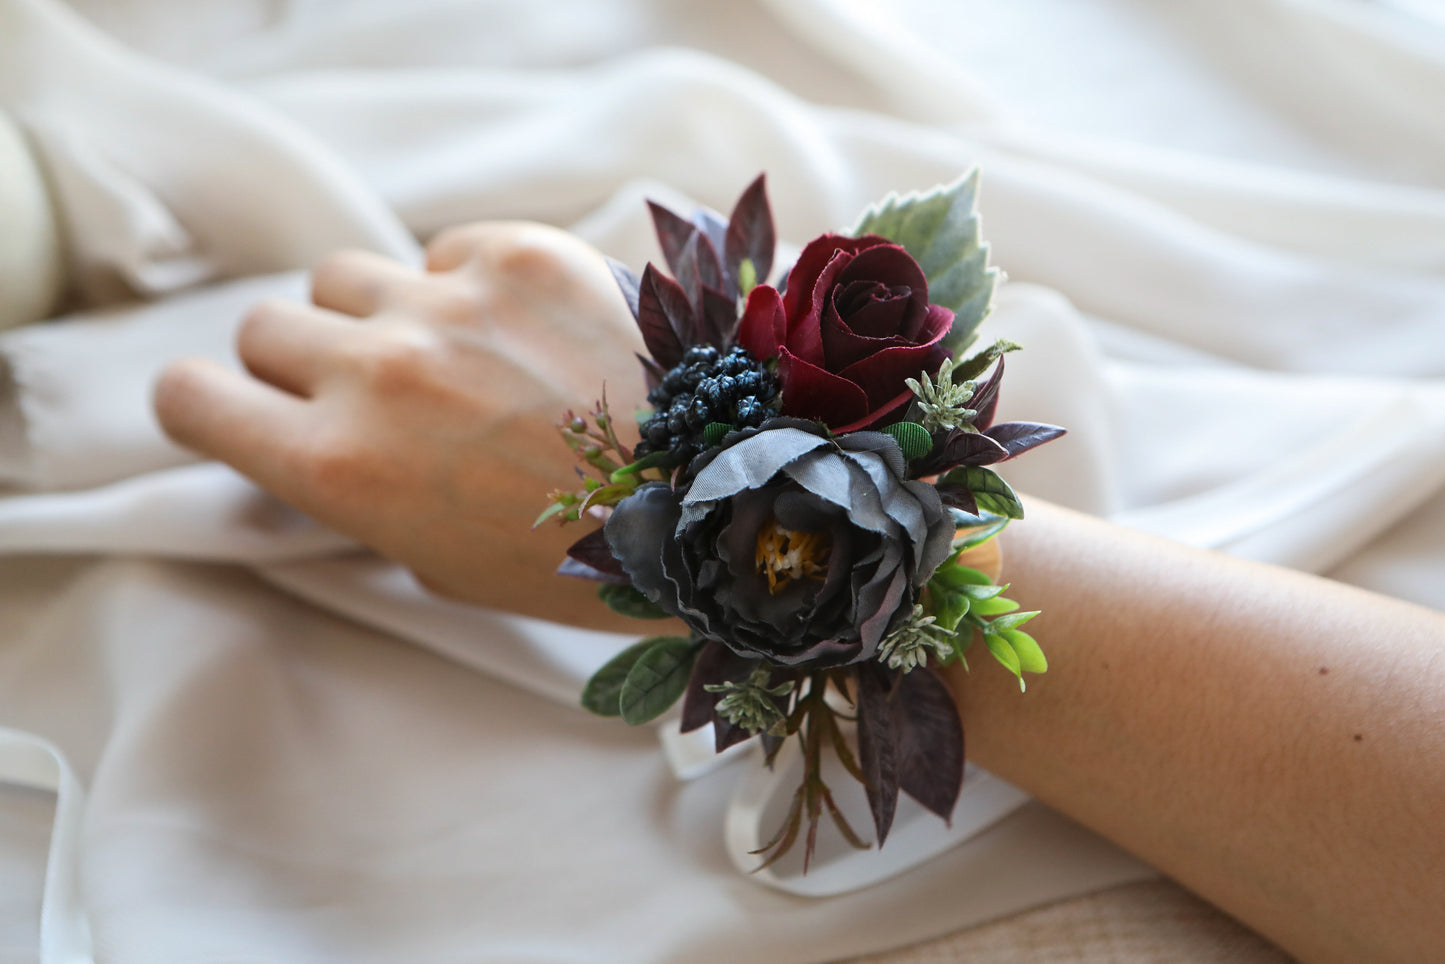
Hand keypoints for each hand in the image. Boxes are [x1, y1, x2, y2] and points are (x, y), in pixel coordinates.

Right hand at [154, 222, 662, 629]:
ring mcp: (447, 304)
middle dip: (299, 362)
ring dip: (372, 311)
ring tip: (445, 353)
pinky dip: (462, 283)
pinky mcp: (520, 255)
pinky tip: (518, 327)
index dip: (207, 404)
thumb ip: (364, 498)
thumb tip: (328, 449)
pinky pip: (445, 248)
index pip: (189, 398)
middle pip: (262, 327)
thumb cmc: (580, 562)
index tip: (241, 410)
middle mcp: (376, 374)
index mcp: (341, 470)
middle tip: (366, 393)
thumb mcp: (441, 564)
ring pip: (341, 274)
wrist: (715, 501)